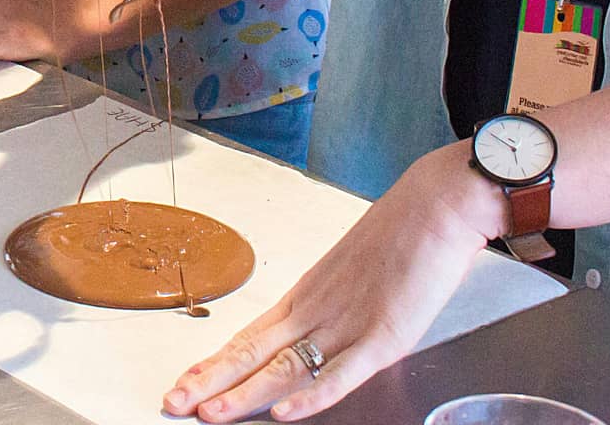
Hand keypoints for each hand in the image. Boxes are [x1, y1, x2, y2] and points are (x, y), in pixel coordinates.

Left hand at [163, 144, 503, 420]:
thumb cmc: (399, 236)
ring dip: (244, 396)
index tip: (185, 379)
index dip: (215, 362)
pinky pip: (341, 374)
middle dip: (211, 383)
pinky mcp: (384, 336)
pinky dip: (311, 396)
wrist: (435, 206)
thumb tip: (317, 331)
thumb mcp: (350, 273)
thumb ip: (330, 307)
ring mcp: (347, 325)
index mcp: (306, 295)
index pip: (248, 335)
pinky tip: (283, 412)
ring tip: (209, 415)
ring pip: (285, 368)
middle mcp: (316, 311)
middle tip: (173, 402)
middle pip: (253, 353)